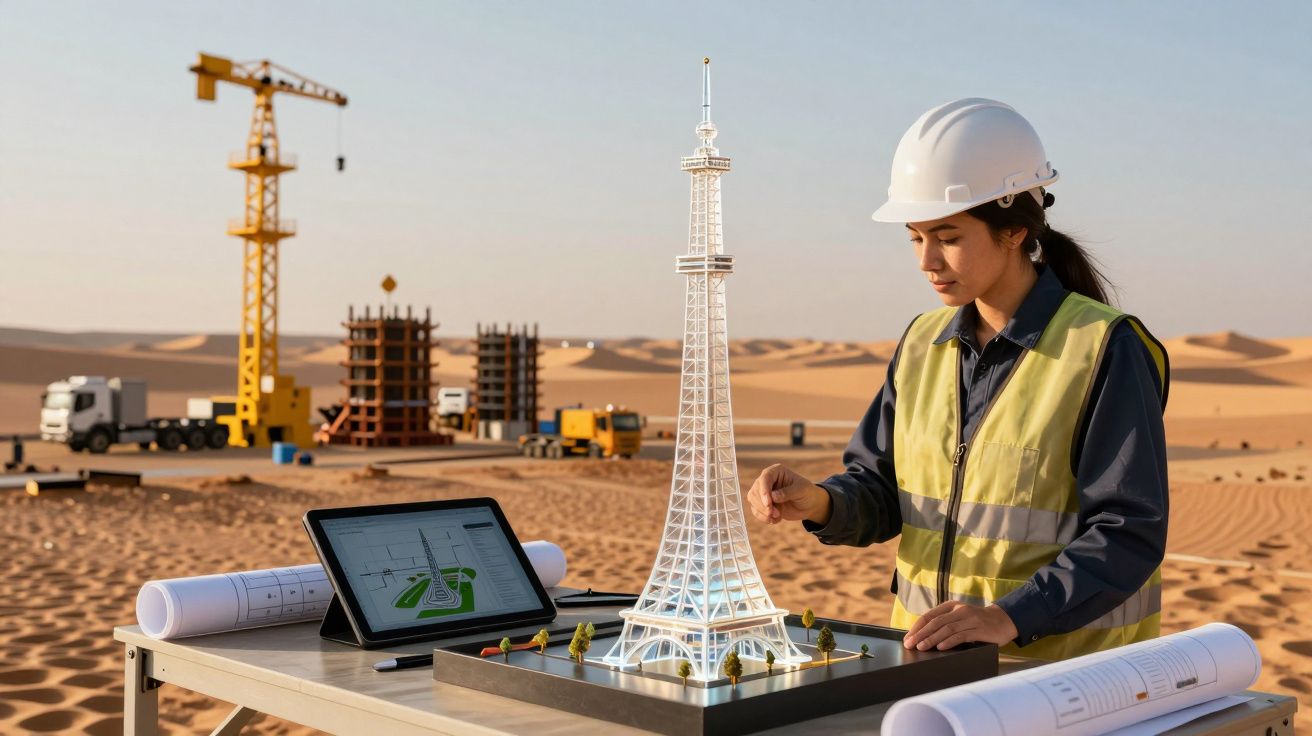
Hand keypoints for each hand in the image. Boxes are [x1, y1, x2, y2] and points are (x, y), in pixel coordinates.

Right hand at [747, 464, 830, 525]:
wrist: (809, 505)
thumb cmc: (807, 493)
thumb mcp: (801, 491)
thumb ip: (787, 492)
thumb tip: (773, 496)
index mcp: (776, 471)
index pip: (765, 477)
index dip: (764, 490)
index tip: (768, 503)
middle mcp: (767, 480)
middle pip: (755, 490)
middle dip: (763, 505)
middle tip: (776, 514)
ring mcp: (763, 491)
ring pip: (753, 500)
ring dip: (763, 512)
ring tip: (777, 517)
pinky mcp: (762, 503)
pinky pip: (755, 510)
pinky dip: (763, 517)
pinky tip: (775, 520)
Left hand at [902, 601, 1017, 650]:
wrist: (1004, 621)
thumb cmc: (977, 621)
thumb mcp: (959, 617)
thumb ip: (944, 622)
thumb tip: (922, 636)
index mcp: (951, 606)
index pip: (929, 616)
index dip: (917, 627)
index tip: (908, 638)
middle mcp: (960, 610)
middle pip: (936, 622)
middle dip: (920, 634)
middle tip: (910, 644)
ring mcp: (970, 619)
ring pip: (947, 629)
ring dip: (932, 639)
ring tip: (922, 647)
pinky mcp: (979, 629)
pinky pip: (962, 635)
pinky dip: (949, 641)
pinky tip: (941, 647)